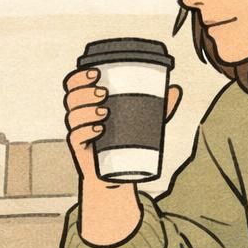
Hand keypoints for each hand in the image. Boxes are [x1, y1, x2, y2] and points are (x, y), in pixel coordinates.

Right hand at [65, 70, 182, 181]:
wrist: (116, 175)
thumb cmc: (124, 142)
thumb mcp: (142, 123)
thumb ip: (158, 107)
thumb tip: (176, 90)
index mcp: (88, 104)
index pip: (74, 84)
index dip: (79, 76)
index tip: (95, 72)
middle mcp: (79, 117)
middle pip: (71, 97)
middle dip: (85, 92)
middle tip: (104, 93)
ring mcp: (78, 133)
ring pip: (72, 116)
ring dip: (87, 110)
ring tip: (105, 113)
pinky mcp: (79, 150)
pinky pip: (74, 137)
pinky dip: (85, 131)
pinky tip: (98, 129)